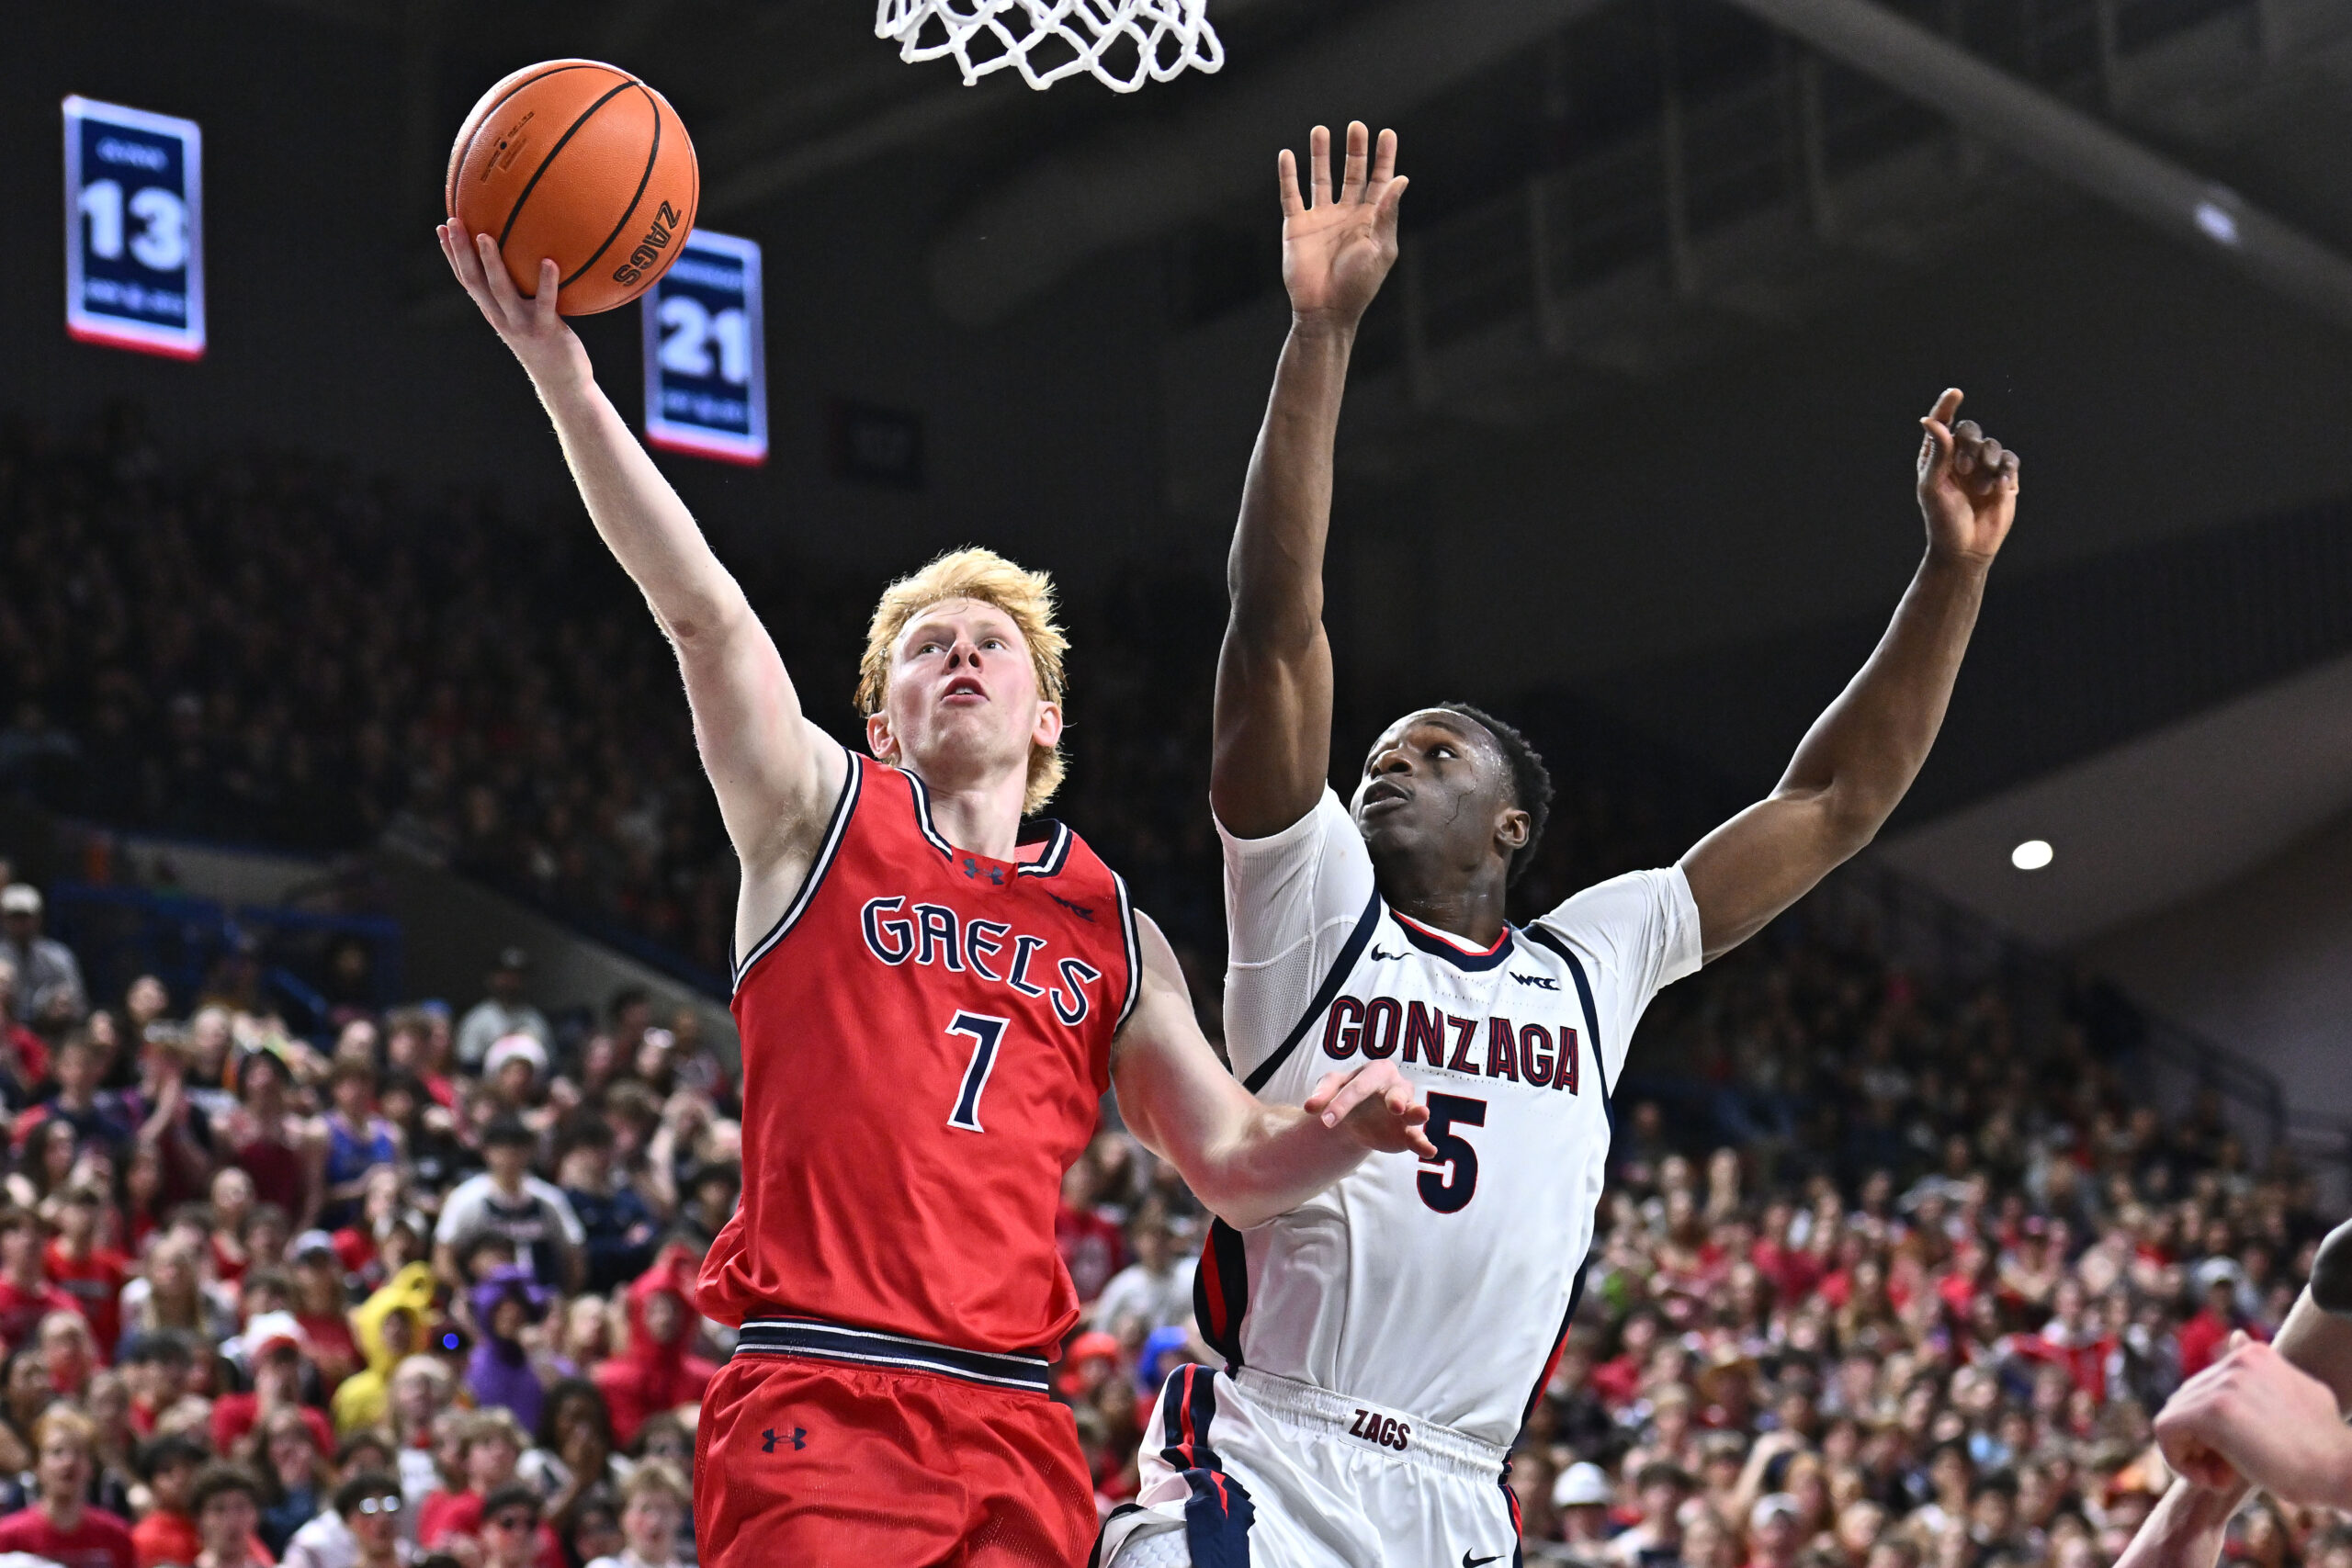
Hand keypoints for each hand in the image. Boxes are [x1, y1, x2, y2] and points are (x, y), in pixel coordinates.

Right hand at [436, 224, 592, 391]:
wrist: (562, 383)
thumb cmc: (548, 345)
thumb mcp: (528, 318)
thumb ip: (522, 294)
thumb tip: (531, 260)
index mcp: (494, 312)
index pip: (466, 279)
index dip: (452, 255)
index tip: (442, 227)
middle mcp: (501, 317)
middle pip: (474, 280)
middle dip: (460, 251)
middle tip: (453, 221)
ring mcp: (521, 324)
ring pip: (500, 290)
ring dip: (491, 263)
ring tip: (484, 236)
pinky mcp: (545, 330)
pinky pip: (545, 302)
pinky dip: (546, 282)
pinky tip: (550, 261)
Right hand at [1279, 122, 1407, 327]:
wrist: (1325, 311)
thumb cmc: (1358, 285)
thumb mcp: (1380, 249)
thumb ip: (1387, 213)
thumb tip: (1400, 179)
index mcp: (1370, 220)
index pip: (1379, 181)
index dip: (1383, 157)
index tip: (1386, 134)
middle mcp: (1346, 215)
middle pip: (1352, 174)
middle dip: (1355, 150)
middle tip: (1356, 127)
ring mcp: (1320, 219)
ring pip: (1320, 179)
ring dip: (1321, 155)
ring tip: (1321, 131)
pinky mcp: (1297, 227)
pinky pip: (1291, 195)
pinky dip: (1288, 175)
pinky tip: (1287, 155)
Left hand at [1303, 1062, 1435, 1156]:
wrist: (1358, 1118)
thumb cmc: (1345, 1094)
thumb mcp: (1331, 1088)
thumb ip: (1322, 1095)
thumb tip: (1309, 1107)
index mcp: (1376, 1071)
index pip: (1358, 1086)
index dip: (1342, 1103)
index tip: (1325, 1121)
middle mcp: (1397, 1087)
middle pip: (1394, 1094)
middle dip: (1394, 1100)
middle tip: (1394, 1107)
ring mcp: (1407, 1110)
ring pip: (1414, 1111)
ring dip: (1417, 1113)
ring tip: (1422, 1115)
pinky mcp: (1408, 1133)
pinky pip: (1418, 1137)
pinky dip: (1423, 1144)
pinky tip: (1429, 1152)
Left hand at [1916, 388, 2018, 564]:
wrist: (1967, 549)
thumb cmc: (1942, 520)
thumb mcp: (1933, 486)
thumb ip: (1936, 452)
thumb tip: (1930, 419)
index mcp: (1937, 457)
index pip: (1943, 424)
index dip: (1947, 406)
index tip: (1955, 393)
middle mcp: (1960, 458)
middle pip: (1970, 430)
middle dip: (1969, 446)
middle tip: (1964, 469)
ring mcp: (1983, 468)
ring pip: (1992, 445)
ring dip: (1988, 463)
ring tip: (1982, 488)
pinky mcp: (2004, 478)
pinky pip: (2010, 461)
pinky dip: (2005, 471)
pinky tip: (2000, 488)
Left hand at [2155, 1336, 2351, 1506]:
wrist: (2343, 1471)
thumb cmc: (2322, 1447)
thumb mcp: (2296, 1393)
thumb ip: (2262, 1373)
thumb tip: (2234, 1336)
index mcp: (2254, 1355)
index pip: (2205, 1391)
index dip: (2212, 1429)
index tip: (2237, 1456)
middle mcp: (2236, 1361)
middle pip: (2187, 1402)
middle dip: (2200, 1441)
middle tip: (2227, 1473)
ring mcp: (2224, 1383)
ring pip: (2175, 1417)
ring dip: (2192, 1454)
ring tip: (2223, 1478)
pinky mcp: (2211, 1411)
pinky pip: (2166, 1430)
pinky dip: (2178, 1459)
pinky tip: (2212, 1480)